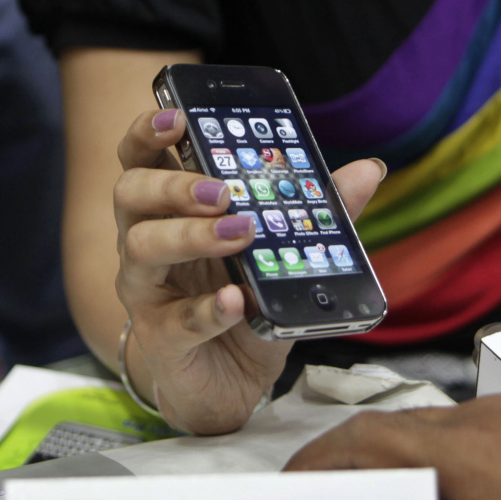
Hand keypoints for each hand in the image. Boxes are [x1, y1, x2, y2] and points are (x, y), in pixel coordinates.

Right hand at [114, 108, 384, 433]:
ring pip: (142, 248)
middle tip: (223, 190)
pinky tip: (236, 301)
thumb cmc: (247, 306)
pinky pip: (177, 321)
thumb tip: (368, 169)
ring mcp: (147, 292)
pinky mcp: (161, 339)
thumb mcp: (284, 255)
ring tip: (240, 234)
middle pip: (132, 194)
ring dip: (191, 236)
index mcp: (171, 212)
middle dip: (174, 184)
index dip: (149, 132)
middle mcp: (146, 243)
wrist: (231, 383)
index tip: (179, 115)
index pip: (142, 159)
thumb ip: (317, 212)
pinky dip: (208, 310)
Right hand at [285, 394, 500, 499]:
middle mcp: (486, 421)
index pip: (365, 441)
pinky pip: (482, 444)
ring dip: (413, 481)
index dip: (318, 462)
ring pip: (441, 440)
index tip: (289, 492)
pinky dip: (458, 479)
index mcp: (468, 454)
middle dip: (356, 473)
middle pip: (396, 434)